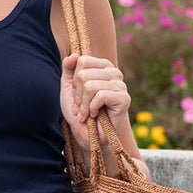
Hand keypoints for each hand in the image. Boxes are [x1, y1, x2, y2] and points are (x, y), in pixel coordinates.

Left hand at [60, 54, 150, 179]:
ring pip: (90, 86)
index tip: (78, 94)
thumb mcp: (69, 88)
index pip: (82, 61)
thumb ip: (69, 70)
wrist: (87, 136)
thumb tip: (73, 56)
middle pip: (84, 74)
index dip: (74, 81)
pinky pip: (100, 95)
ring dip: (84, 104)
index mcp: (103, 66)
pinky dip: (92, 108)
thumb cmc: (79, 112)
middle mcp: (114, 73)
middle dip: (78, 95)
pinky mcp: (124, 99)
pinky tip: (95, 115)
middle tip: (82, 107)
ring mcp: (121, 85)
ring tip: (87, 113)